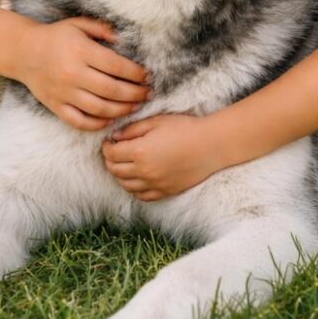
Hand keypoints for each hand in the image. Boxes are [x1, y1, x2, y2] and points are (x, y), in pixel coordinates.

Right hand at [19, 17, 148, 130]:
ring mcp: (63, 92)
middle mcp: (72, 73)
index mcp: (81, 51)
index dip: (136, 73)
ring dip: (122, 110)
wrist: (23, 52)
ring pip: (99, 109)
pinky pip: (79, 122)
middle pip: (112, 90)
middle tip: (147, 94)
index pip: (116, 66)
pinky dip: (97, 124)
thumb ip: (102, 29)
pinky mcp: (56, 106)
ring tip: (135, 107)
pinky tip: (110, 120)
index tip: (147, 76)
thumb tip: (123, 40)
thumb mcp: (78, 24)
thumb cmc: (56, 36)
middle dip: (135, 94)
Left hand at [102, 114, 216, 199]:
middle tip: (114, 152)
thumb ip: (132, 130)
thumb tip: (115, 137)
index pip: (111, 154)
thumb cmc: (185, 129)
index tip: (109, 142)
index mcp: (139, 151)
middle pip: (115, 171)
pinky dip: (134, 188)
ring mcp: (155, 184)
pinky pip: (142, 196)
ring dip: (120, 175)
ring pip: (126, 185)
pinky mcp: (165, 191)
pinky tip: (137, 179)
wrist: (211, 145)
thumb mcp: (156, 121)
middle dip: (110, 160)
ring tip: (124, 165)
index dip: (106, 147)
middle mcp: (144, 171)